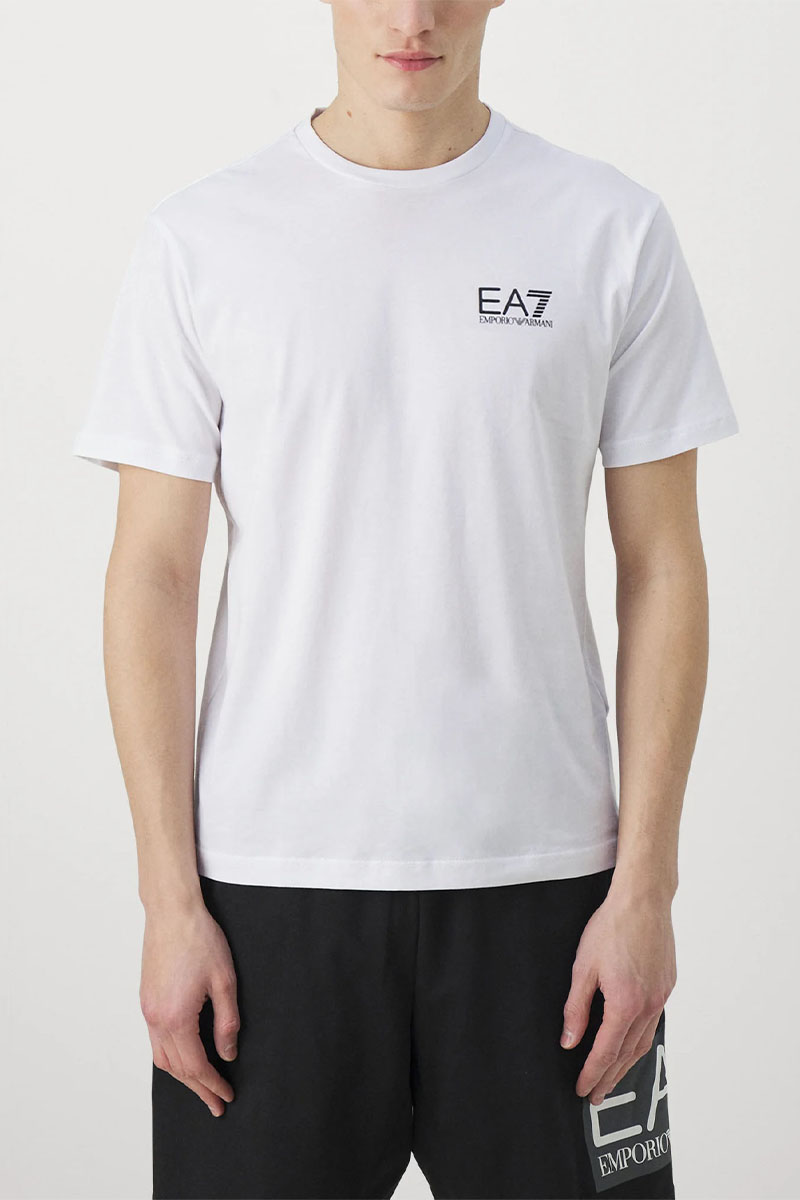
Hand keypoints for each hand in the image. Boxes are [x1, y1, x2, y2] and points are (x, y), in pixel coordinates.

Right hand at [140, 900, 239, 1116]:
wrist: (172, 912)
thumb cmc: (200, 939)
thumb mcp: (225, 980)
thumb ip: (228, 1022)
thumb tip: (227, 1054)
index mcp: (177, 1018)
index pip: (196, 1065)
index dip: (212, 1084)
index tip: (226, 1096)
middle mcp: (157, 1019)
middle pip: (177, 1068)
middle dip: (198, 1089)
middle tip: (216, 1103)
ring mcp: (148, 1010)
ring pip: (162, 1058)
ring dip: (182, 1077)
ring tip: (202, 1086)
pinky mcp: (146, 1000)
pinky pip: (155, 1041)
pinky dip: (170, 1058)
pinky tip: (184, 1058)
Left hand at [560, 883, 676, 1105]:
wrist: (643, 900)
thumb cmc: (610, 928)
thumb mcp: (583, 967)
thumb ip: (576, 1008)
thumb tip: (569, 1041)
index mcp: (625, 1004)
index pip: (606, 1051)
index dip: (592, 1073)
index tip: (582, 1089)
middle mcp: (648, 1006)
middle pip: (627, 1054)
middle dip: (610, 1077)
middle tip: (596, 1095)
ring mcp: (661, 997)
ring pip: (643, 1041)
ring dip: (626, 1064)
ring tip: (612, 1077)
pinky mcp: (667, 986)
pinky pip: (653, 1023)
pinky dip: (639, 1040)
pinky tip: (630, 1043)